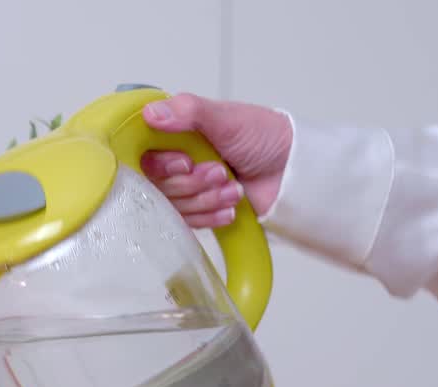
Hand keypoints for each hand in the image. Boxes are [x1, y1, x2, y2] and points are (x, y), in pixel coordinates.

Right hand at [140, 94, 292, 227]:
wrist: (295, 171)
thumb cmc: (264, 137)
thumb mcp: (227, 118)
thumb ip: (188, 112)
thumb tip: (150, 113)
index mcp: (174, 133)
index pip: (143, 154)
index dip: (160, 164)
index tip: (185, 162)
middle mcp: (174, 160)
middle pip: (155, 185)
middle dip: (191, 183)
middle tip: (220, 172)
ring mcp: (185, 187)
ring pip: (172, 206)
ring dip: (205, 199)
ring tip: (234, 188)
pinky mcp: (196, 210)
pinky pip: (187, 223)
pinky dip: (210, 215)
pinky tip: (230, 205)